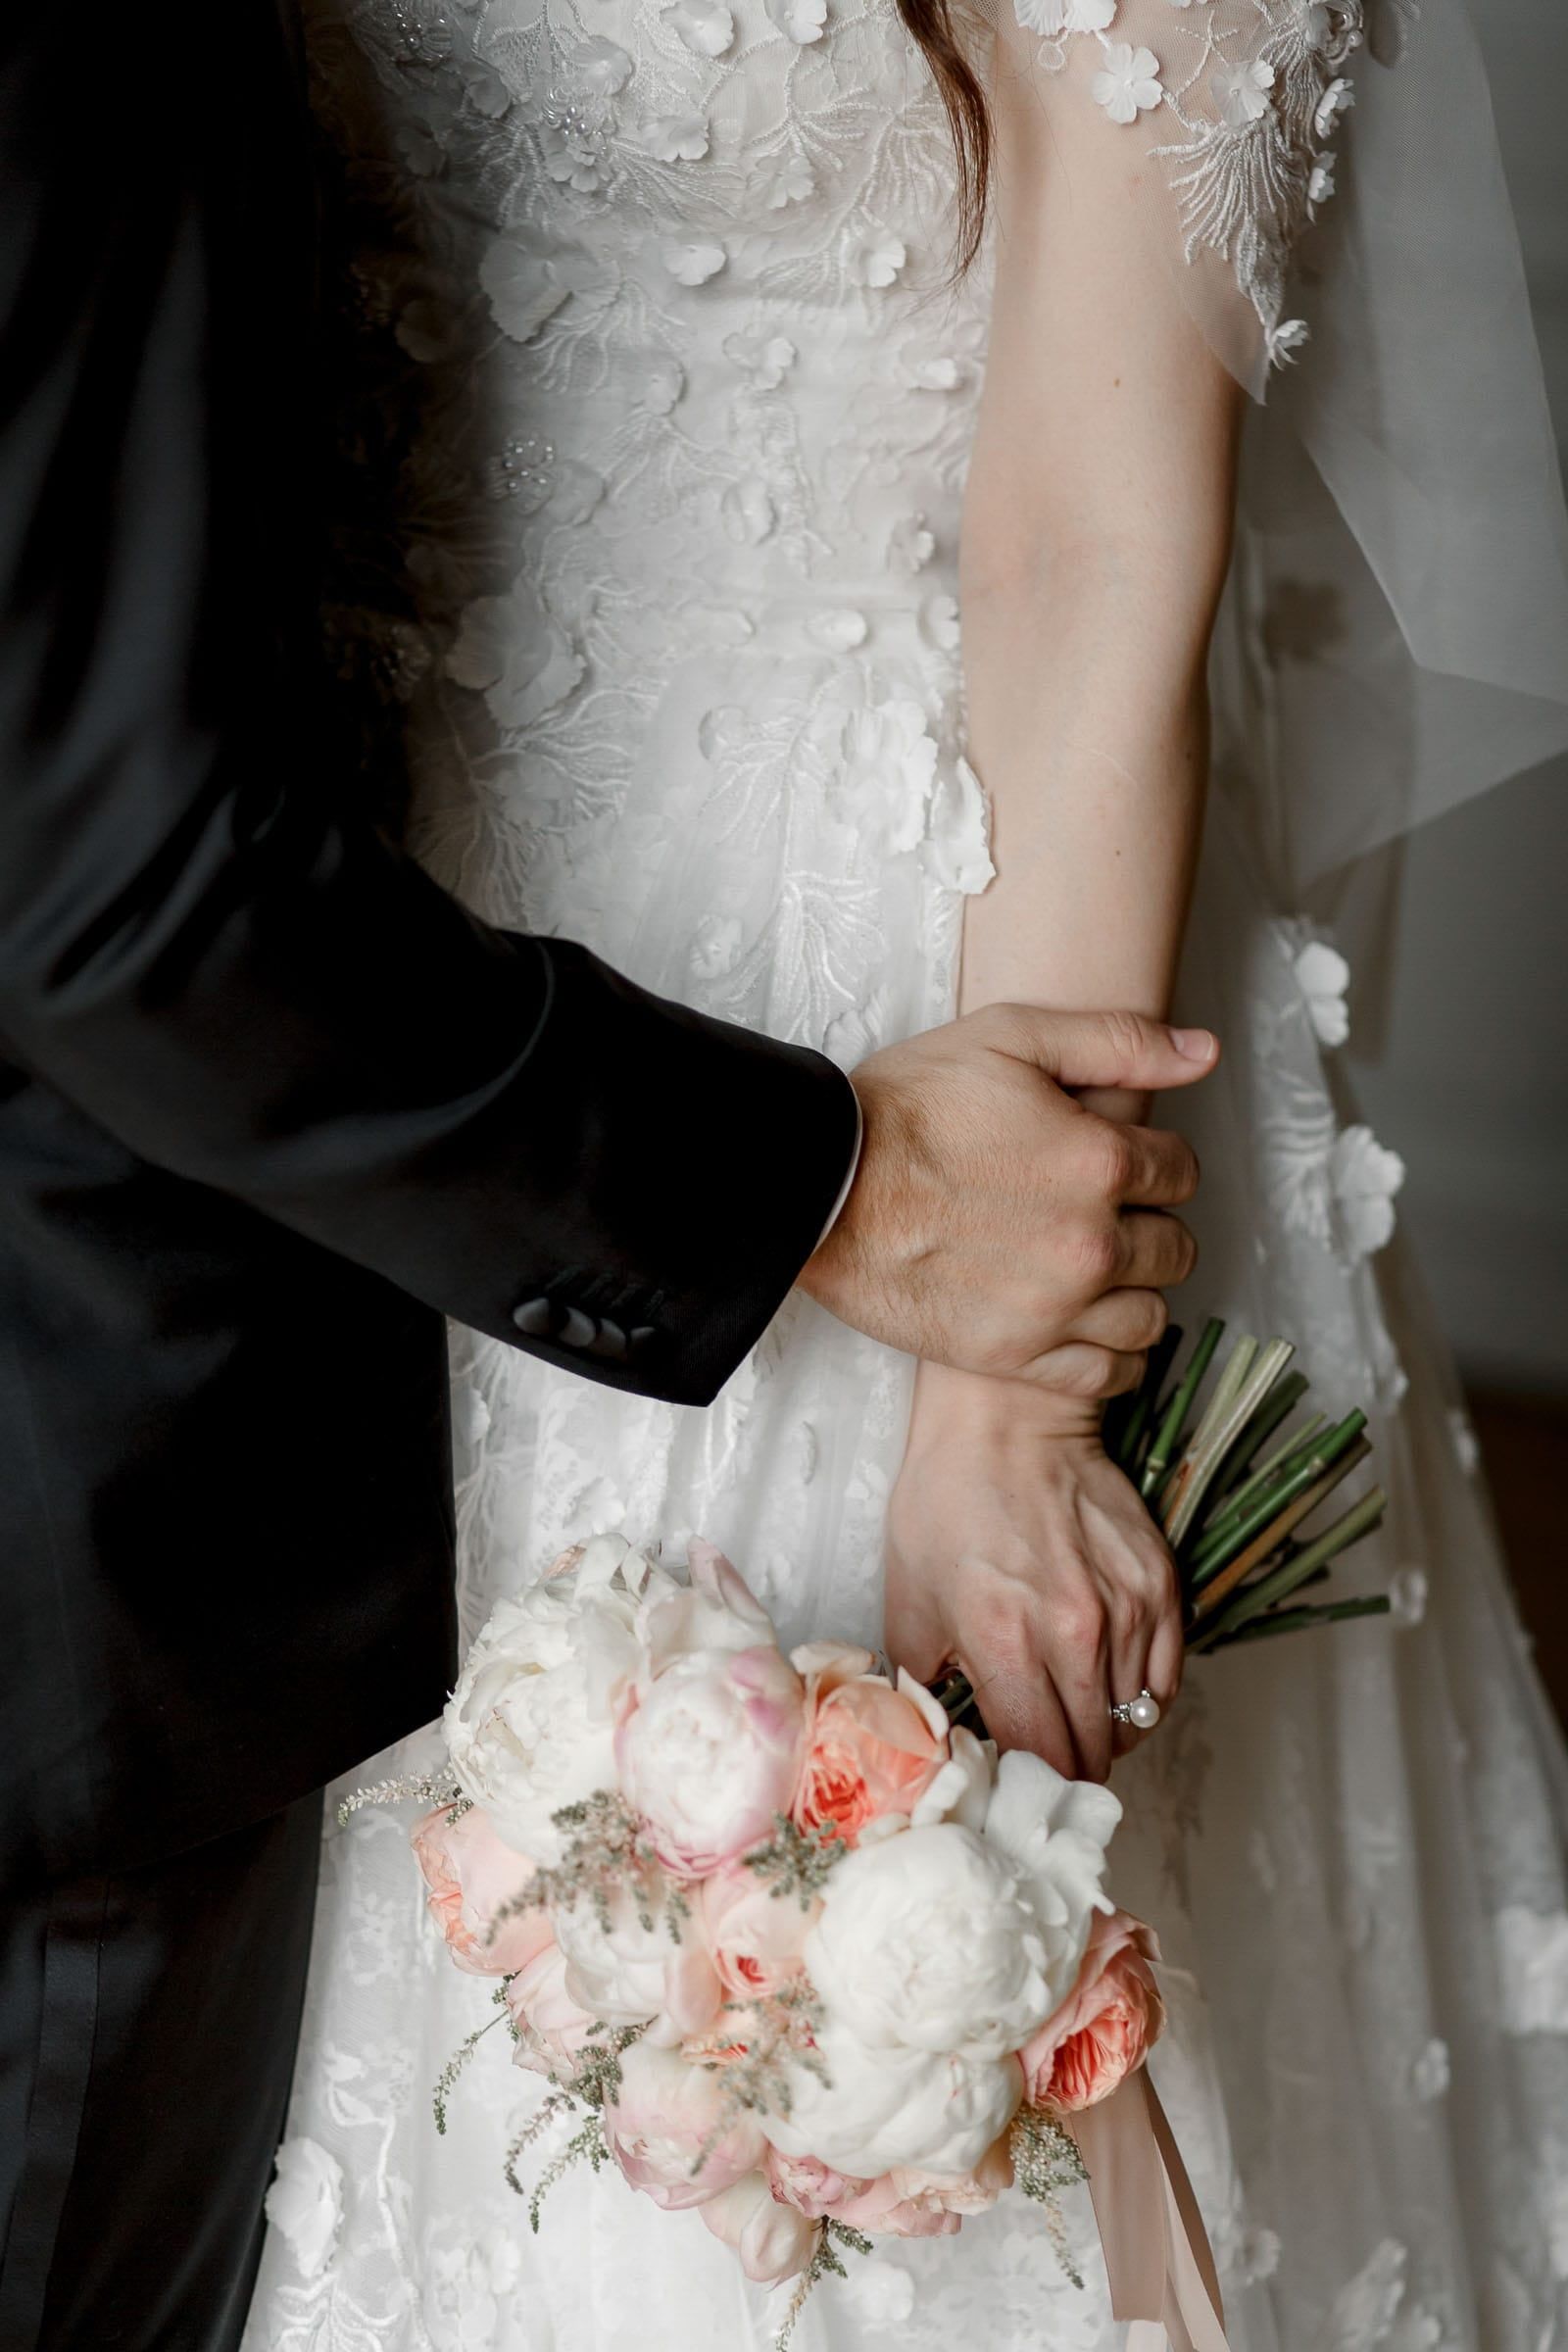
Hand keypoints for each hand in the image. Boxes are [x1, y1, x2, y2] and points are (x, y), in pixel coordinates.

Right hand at [798, 1004, 1212, 1397]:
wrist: (818, 1187)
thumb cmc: (904, 1108)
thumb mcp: (1008, 1038)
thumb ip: (1117, 1041)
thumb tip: (1203, 1054)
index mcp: (1098, 1159)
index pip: (1181, 1172)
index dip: (1153, 1162)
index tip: (1116, 1162)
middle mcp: (1090, 1241)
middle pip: (1175, 1247)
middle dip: (1149, 1225)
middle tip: (1102, 1214)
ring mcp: (1055, 1307)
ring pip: (1151, 1316)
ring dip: (1135, 1292)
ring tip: (1095, 1272)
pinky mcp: (1016, 1355)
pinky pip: (1109, 1375)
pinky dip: (1115, 1356)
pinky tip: (1089, 1326)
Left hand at [885, 1365, 1183, 1781]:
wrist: (1007, 1420)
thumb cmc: (948, 1502)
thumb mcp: (908, 1598)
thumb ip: (925, 1681)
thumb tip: (942, 1733)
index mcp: (1005, 1645)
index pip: (1042, 1757)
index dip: (1031, 1780)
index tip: (1017, 1774)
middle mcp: (1075, 1636)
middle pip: (1096, 1752)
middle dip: (1071, 1766)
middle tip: (1049, 1752)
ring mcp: (1127, 1610)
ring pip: (1135, 1720)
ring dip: (1107, 1731)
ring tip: (1077, 1713)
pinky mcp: (1160, 1585)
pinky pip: (1165, 1678)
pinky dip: (1142, 1696)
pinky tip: (1111, 1683)